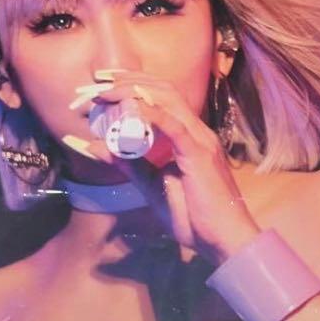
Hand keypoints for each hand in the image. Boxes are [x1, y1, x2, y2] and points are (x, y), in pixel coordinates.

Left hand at [84, 69, 260, 264]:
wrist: (223, 240)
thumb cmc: (194, 218)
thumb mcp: (151, 187)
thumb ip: (128, 165)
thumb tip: (96, 148)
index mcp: (188, 136)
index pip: (160, 98)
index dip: (132, 84)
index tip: (101, 84)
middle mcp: (196, 131)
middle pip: (162, 90)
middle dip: (127, 80)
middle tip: (96, 81)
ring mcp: (200, 140)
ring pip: (167, 100)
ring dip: (133, 91)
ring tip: (105, 91)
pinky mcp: (200, 155)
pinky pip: (174, 127)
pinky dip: (151, 114)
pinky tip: (130, 108)